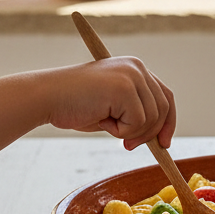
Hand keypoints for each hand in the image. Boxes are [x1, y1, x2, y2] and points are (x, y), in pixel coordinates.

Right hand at [43, 58, 175, 149]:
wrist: (46, 97)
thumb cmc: (75, 105)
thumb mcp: (113, 107)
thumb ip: (135, 114)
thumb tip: (160, 138)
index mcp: (135, 68)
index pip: (165, 96)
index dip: (168, 121)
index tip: (164, 144)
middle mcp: (137, 68)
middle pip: (163, 108)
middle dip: (149, 134)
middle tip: (127, 145)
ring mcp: (131, 76)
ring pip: (151, 119)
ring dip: (130, 132)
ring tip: (105, 123)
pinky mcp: (124, 88)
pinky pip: (137, 122)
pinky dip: (120, 131)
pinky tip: (100, 120)